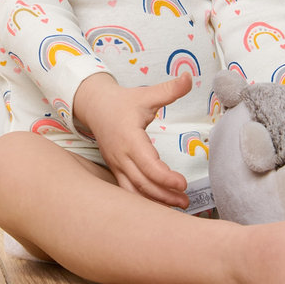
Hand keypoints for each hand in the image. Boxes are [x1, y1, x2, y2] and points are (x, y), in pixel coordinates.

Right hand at [74, 72, 192, 207]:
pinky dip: (143, 200)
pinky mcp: (115, 170)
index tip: (183, 183)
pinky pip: (128, 190)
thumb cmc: (123, 102)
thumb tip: (189, 77)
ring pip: (134, 192)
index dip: (166, 178)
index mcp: (129, 139)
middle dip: (165, 195)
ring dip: (155, 202)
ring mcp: (116, 166)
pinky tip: (159, 205)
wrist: (95, 107)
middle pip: (142, 184)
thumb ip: (169, 89)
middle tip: (186, 201)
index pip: (148, 166)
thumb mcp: (146, 94)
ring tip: (177, 206)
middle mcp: (121, 156)